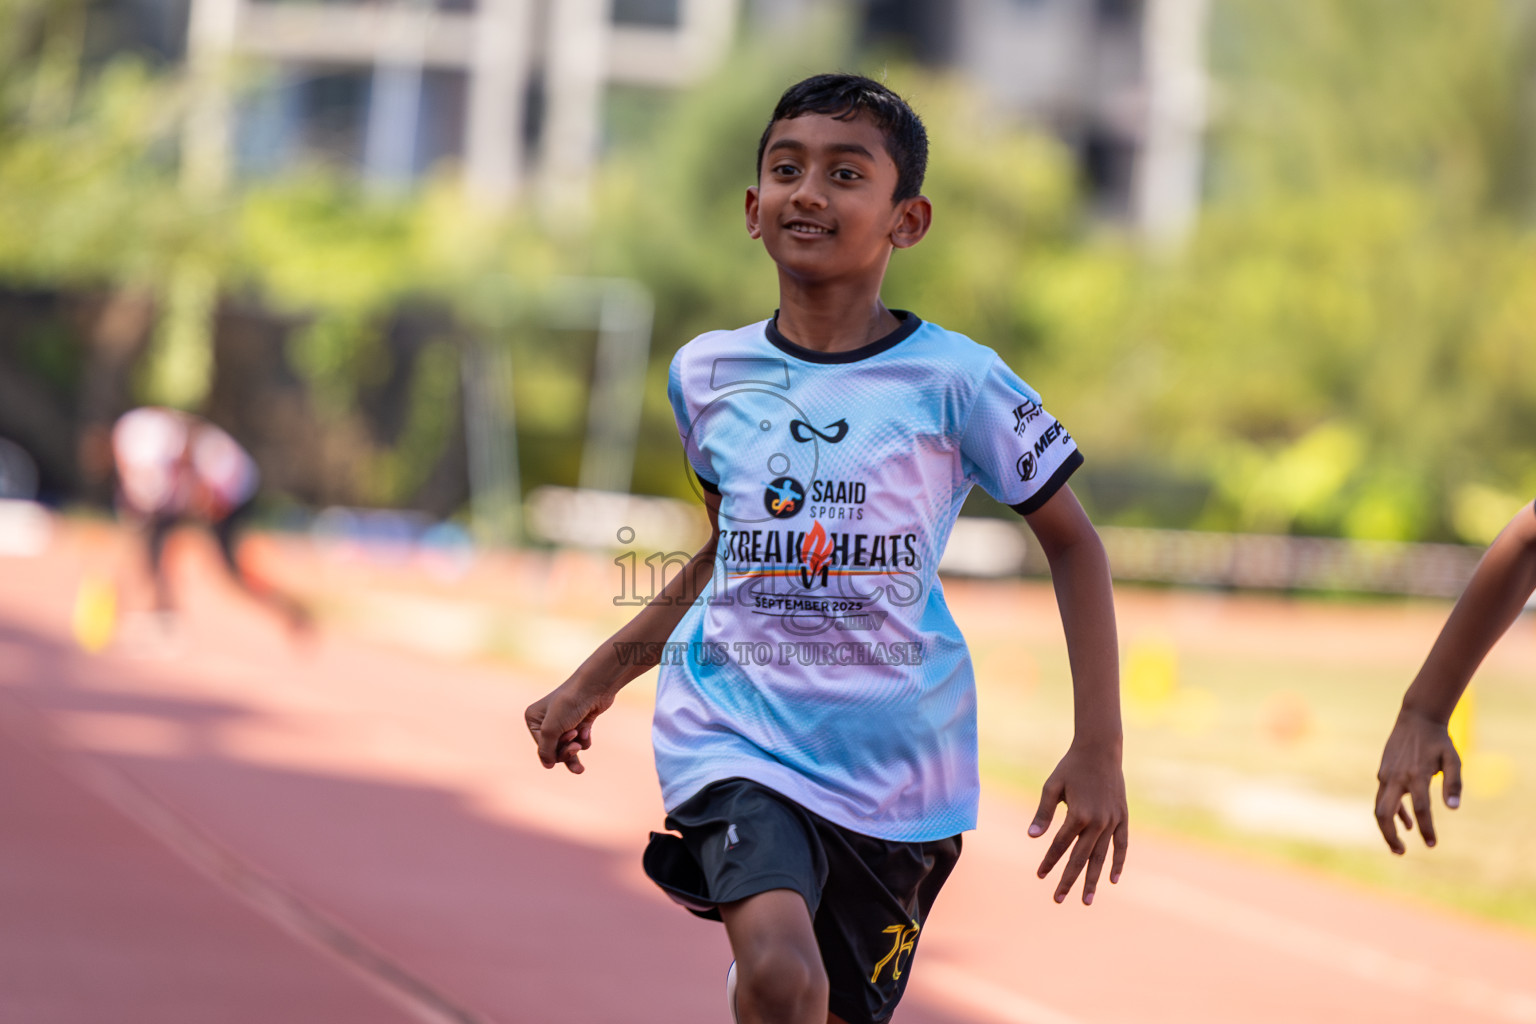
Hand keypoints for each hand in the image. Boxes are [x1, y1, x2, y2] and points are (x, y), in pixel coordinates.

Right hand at [525, 677, 614, 773]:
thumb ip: (546, 751)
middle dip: (566, 751)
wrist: (595, 688)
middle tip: (576, 745)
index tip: (567, 737)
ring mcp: (564, 722)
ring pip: (568, 748)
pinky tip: (587, 729)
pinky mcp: (580, 723)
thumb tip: (548, 766)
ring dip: (575, 750)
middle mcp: (547, 721)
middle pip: (555, 750)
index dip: (555, 749)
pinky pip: (580, 741)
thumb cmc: (569, 705)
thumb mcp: (551, 730)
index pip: (542, 748)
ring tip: (581, 747)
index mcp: (534, 719)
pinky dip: (585, 738)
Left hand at [1029, 741, 1128, 904]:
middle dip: (1068, 880)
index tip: (1040, 876)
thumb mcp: (1052, 787)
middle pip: (1080, 858)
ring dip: (1093, 880)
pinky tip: (1113, 879)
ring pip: (1101, 857)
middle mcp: (1097, 822)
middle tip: (1059, 899)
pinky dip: (1118, 863)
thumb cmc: (1071, 767)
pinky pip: (1121, 845)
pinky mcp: (1122, 818)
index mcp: (1077, 814)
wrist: (1100, 750)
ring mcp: (1112, 821)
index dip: (1049, 862)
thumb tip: (1032, 837)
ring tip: (1087, 900)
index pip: (1060, 846)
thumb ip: (1043, 813)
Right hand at [1375, 706, 1461, 853]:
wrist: (1416, 718)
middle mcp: (1397, 777)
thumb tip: (1454, 807)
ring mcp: (1386, 775)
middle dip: (1389, 836)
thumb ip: (1454, 783)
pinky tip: (1407, 823)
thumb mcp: (1453, 759)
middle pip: (1384, 813)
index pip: (1420, 809)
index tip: (1432, 844)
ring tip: (1400, 845)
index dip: (1427, 829)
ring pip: (1380, 807)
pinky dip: (1393, 812)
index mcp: (1416, 775)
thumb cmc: (1438, 740)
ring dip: (1387, 828)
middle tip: (1401, 853)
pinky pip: (1384, 798)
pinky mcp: (1383, 773)